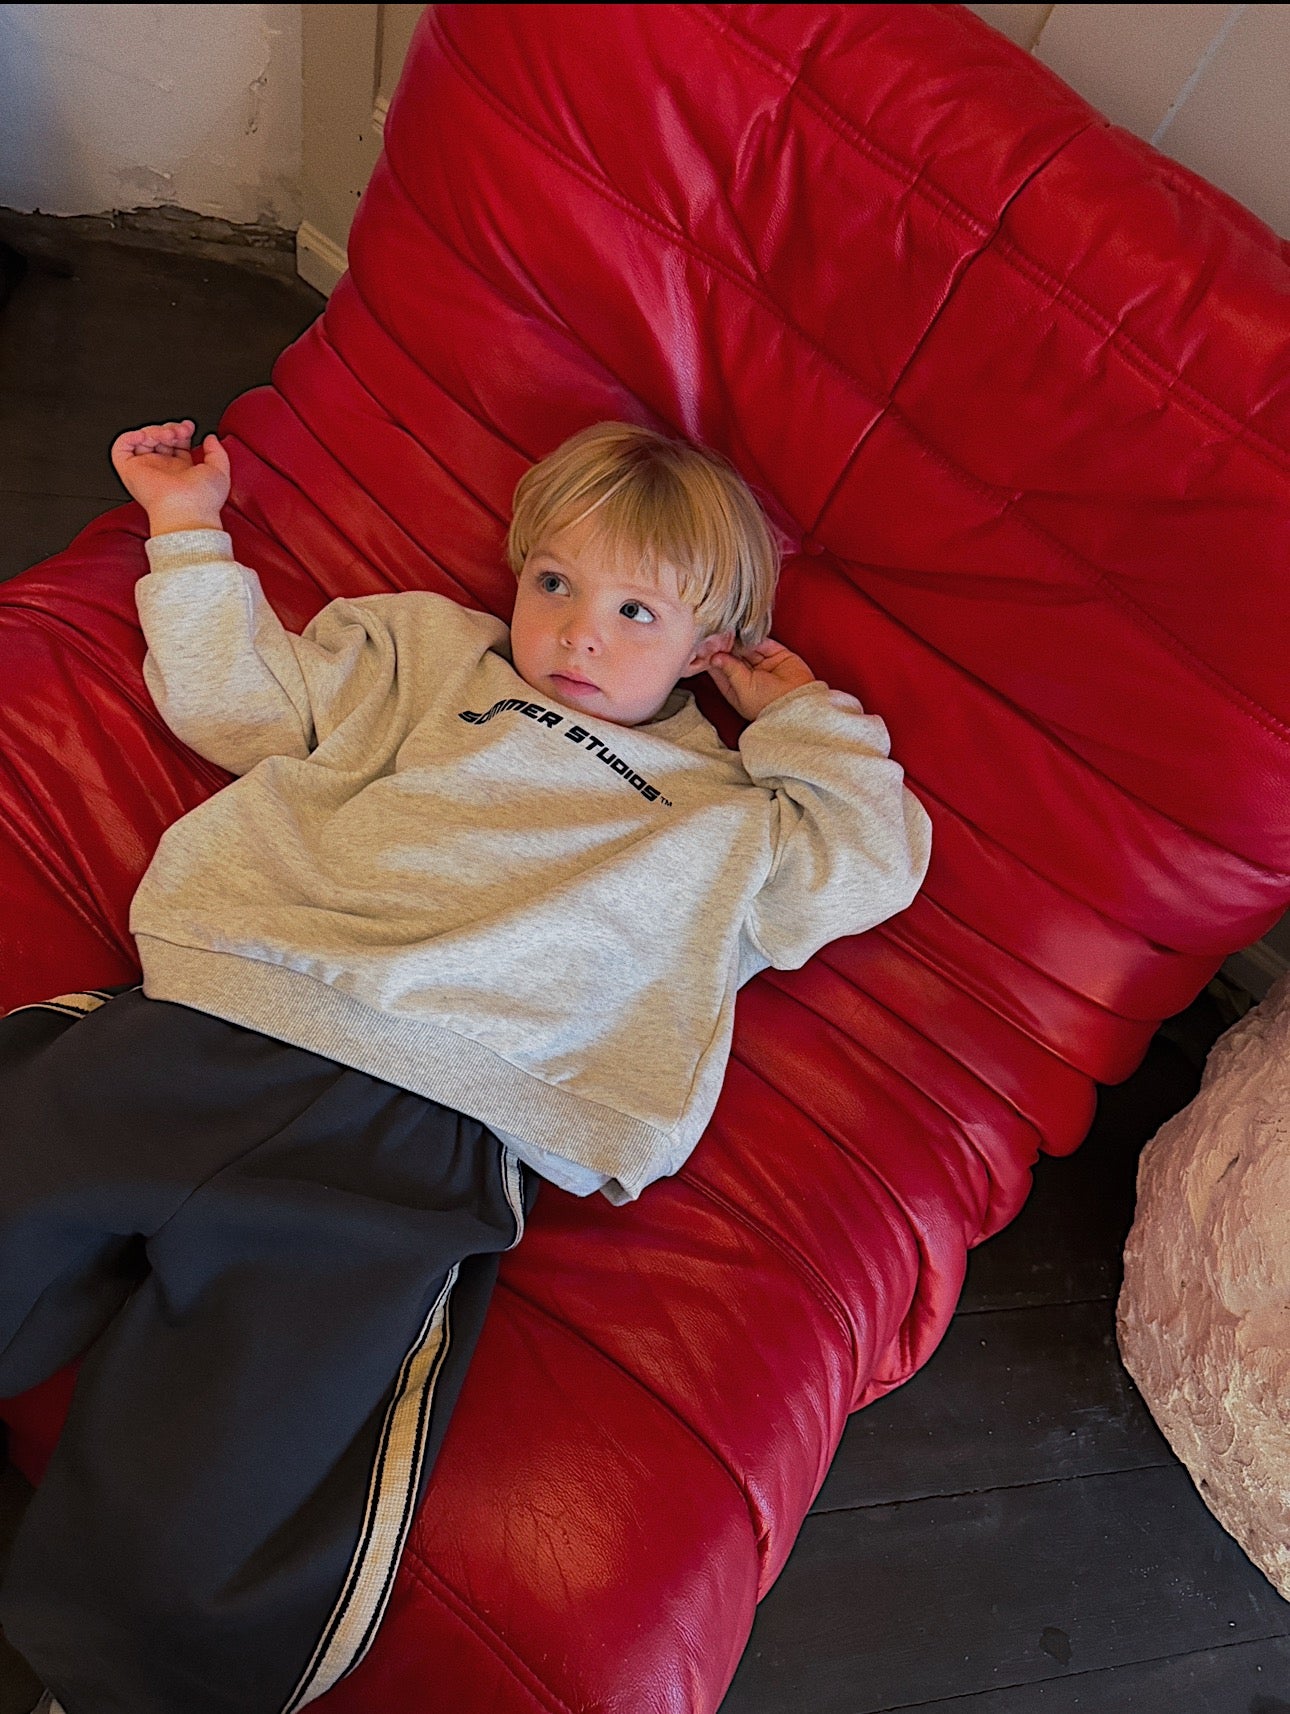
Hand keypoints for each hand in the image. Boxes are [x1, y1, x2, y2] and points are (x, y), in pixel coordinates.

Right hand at [110, 419, 230, 533]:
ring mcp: (146, 469)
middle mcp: (162, 470)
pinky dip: (130, 436)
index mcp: (181, 471)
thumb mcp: (220, 471)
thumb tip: (210, 438)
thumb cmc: (203, 500)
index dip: (181, 430)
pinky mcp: (130, 470)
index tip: (189, 428)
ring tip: (168, 436)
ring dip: (155, 430)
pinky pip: (121, 448)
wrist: (187, 511)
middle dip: (170, 428)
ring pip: (143, 439)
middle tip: (180, 432)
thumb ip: (217, 452)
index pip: (176, 443)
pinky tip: (146, 436)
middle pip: (159, 438)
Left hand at [706, 638, 817, 720]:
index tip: (705, 647)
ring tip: (730, 632)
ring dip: (739, 640)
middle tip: (716, 635)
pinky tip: (746, 633)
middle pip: (732, 656)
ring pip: (746, 648)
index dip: (713, 658)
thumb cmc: (768, 704)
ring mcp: (762, 664)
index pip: (720, 670)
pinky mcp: (776, 654)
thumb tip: (714, 656)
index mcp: (735, 688)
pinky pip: (764, 642)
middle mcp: (748, 675)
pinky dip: (755, 637)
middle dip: (725, 646)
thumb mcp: (742, 688)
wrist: (797, 703)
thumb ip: (729, 669)